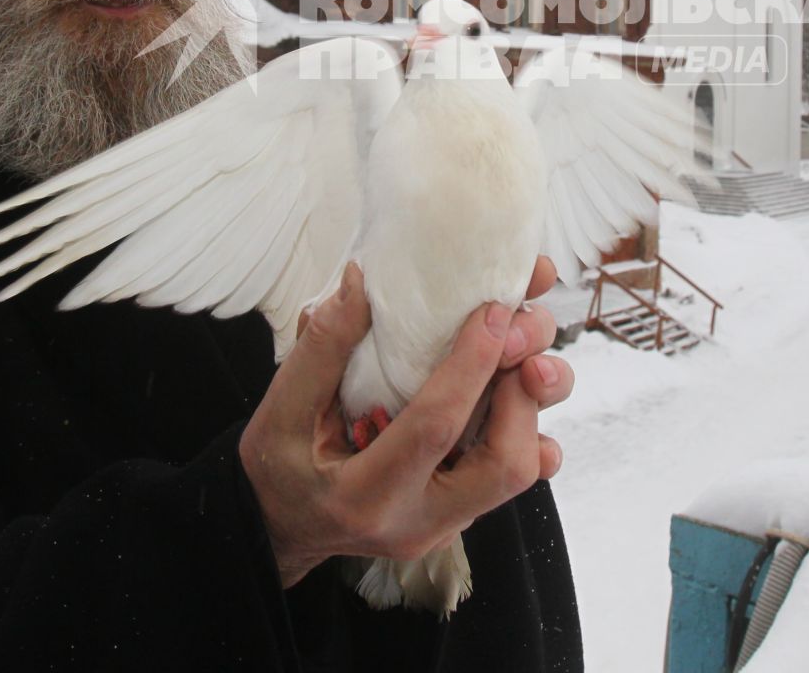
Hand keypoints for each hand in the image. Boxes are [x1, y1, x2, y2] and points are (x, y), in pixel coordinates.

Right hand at [237, 259, 573, 586]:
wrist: (278, 529)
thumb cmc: (276, 468)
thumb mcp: (281, 408)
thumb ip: (322, 346)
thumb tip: (360, 280)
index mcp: (365, 495)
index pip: (434, 428)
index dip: (471, 364)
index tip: (492, 311)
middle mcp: (417, 521)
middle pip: (505, 466)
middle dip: (524, 393)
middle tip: (517, 334)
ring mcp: (445, 525)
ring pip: (521, 472)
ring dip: (531, 406)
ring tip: (520, 354)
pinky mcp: (459, 514)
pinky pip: (509, 473)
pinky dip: (521, 425)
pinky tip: (504, 388)